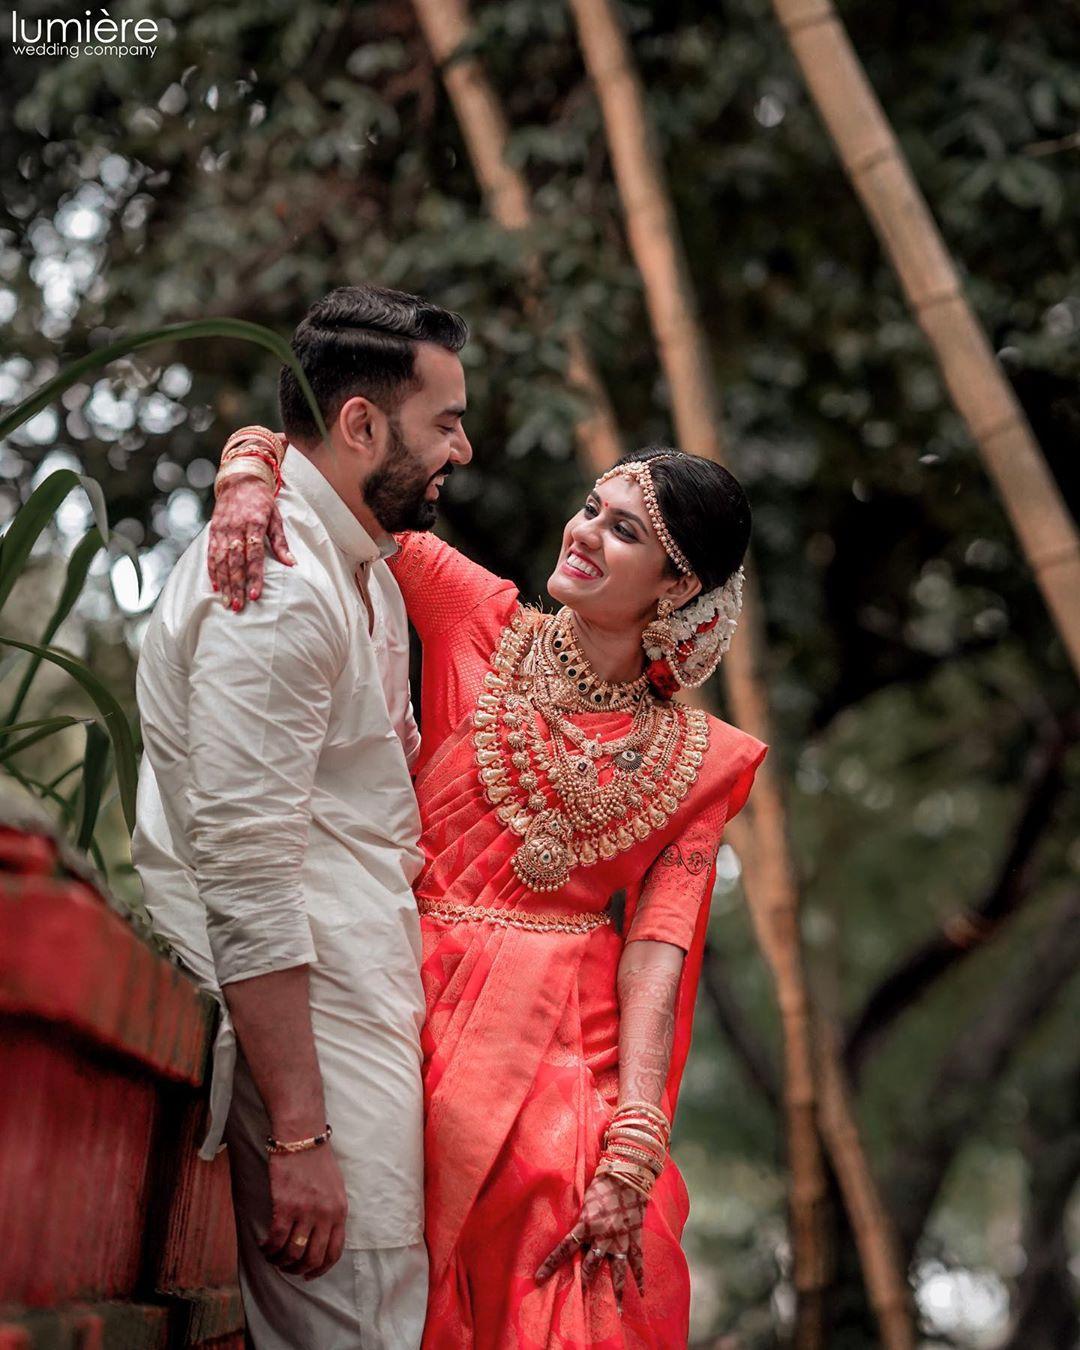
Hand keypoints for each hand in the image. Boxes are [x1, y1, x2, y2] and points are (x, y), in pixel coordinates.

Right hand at [207, 475, 293, 612]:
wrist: (239, 480)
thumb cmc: (261, 501)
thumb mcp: (275, 518)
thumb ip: (280, 542)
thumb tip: (291, 563)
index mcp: (254, 524)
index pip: (254, 554)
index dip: (254, 576)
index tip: (255, 594)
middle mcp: (235, 528)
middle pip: (235, 561)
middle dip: (236, 585)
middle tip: (239, 606)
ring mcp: (222, 530)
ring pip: (221, 561)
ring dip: (224, 584)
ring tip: (228, 602)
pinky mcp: (213, 532)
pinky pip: (211, 555)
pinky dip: (212, 572)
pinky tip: (216, 587)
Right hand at [260, 1144, 347, 1280]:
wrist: (302, 1137)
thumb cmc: (317, 1159)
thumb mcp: (336, 1188)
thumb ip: (332, 1212)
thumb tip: (322, 1236)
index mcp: (340, 1211)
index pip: (334, 1253)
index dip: (319, 1270)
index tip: (308, 1274)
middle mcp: (325, 1215)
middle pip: (312, 1258)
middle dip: (297, 1269)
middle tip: (286, 1266)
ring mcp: (306, 1211)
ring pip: (292, 1253)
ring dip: (280, 1261)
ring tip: (272, 1256)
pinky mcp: (285, 1206)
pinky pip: (276, 1239)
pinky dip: (268, 1248)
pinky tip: (263, 1245)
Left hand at [535, 1172, 646, 1309]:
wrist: (627, 1174)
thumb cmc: (602, 1183)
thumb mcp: (584, 1200)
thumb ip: (579, 1219)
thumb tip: (571, 1232)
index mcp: (586, 1225)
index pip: (564, 1248)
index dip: (550, 1264)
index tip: (539, 1279)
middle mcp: (603, 1236)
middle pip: (590, 1266)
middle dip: (583, 1282)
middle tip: (576, 1302)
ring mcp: (621, 1240)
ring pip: (617, 1272)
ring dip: (616, 1293)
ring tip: (616, 1313)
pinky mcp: (635, 1238)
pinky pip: (638, 1262)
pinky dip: (640, 1277)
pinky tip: (641, 1293)